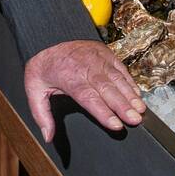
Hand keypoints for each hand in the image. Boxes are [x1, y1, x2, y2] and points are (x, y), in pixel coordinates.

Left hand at [23, 40, 145, 142]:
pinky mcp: (105, 53)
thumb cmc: (43, 68)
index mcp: (69, 77)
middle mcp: (86, 67)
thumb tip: (48, 136)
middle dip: (122, 106)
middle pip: (106, 89)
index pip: (88, 97)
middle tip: (135, 120)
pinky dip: (129, 82)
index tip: (116, 125)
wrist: (49, 38)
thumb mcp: (34, 89)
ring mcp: (97, 58)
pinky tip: (136, 95)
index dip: (103, 112)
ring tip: (140, 110)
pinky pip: (120, 68)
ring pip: (116, 78)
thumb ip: (41, 114)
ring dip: (129, 95)